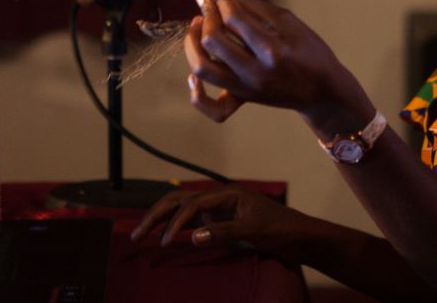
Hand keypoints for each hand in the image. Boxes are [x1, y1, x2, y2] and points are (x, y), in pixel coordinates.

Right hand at [129, 185, 308, 256]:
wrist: (300, 237)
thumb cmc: (281, 230)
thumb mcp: (253, 231)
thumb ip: (224, 232)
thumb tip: (191, 237)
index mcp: (227, 194)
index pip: (191, 204)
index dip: (174, 222)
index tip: (163, 242)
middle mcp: (220, 198)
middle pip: (180, 201)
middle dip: (156, 215)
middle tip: (136, 234)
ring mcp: (219, 210)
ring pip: (182, 210)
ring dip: (162, 220)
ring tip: (142, 234)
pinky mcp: (221, 222)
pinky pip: (192, 222)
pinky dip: (175, 228)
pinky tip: (164, 237)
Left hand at [184, 0, 370, 131]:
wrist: (323, 92)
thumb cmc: (311, 52)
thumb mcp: (290, 23)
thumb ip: (254, 6)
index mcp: (273, 50)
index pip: (235, 18)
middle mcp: (256, 72)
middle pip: (214, 40)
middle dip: (205, 14)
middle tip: (205, 0)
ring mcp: (247, 88)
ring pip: (203, 68)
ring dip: (193, 43)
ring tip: (198, 25)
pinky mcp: (243, 97)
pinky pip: (210, 104)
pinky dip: (196, 91)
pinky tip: (193, 74)